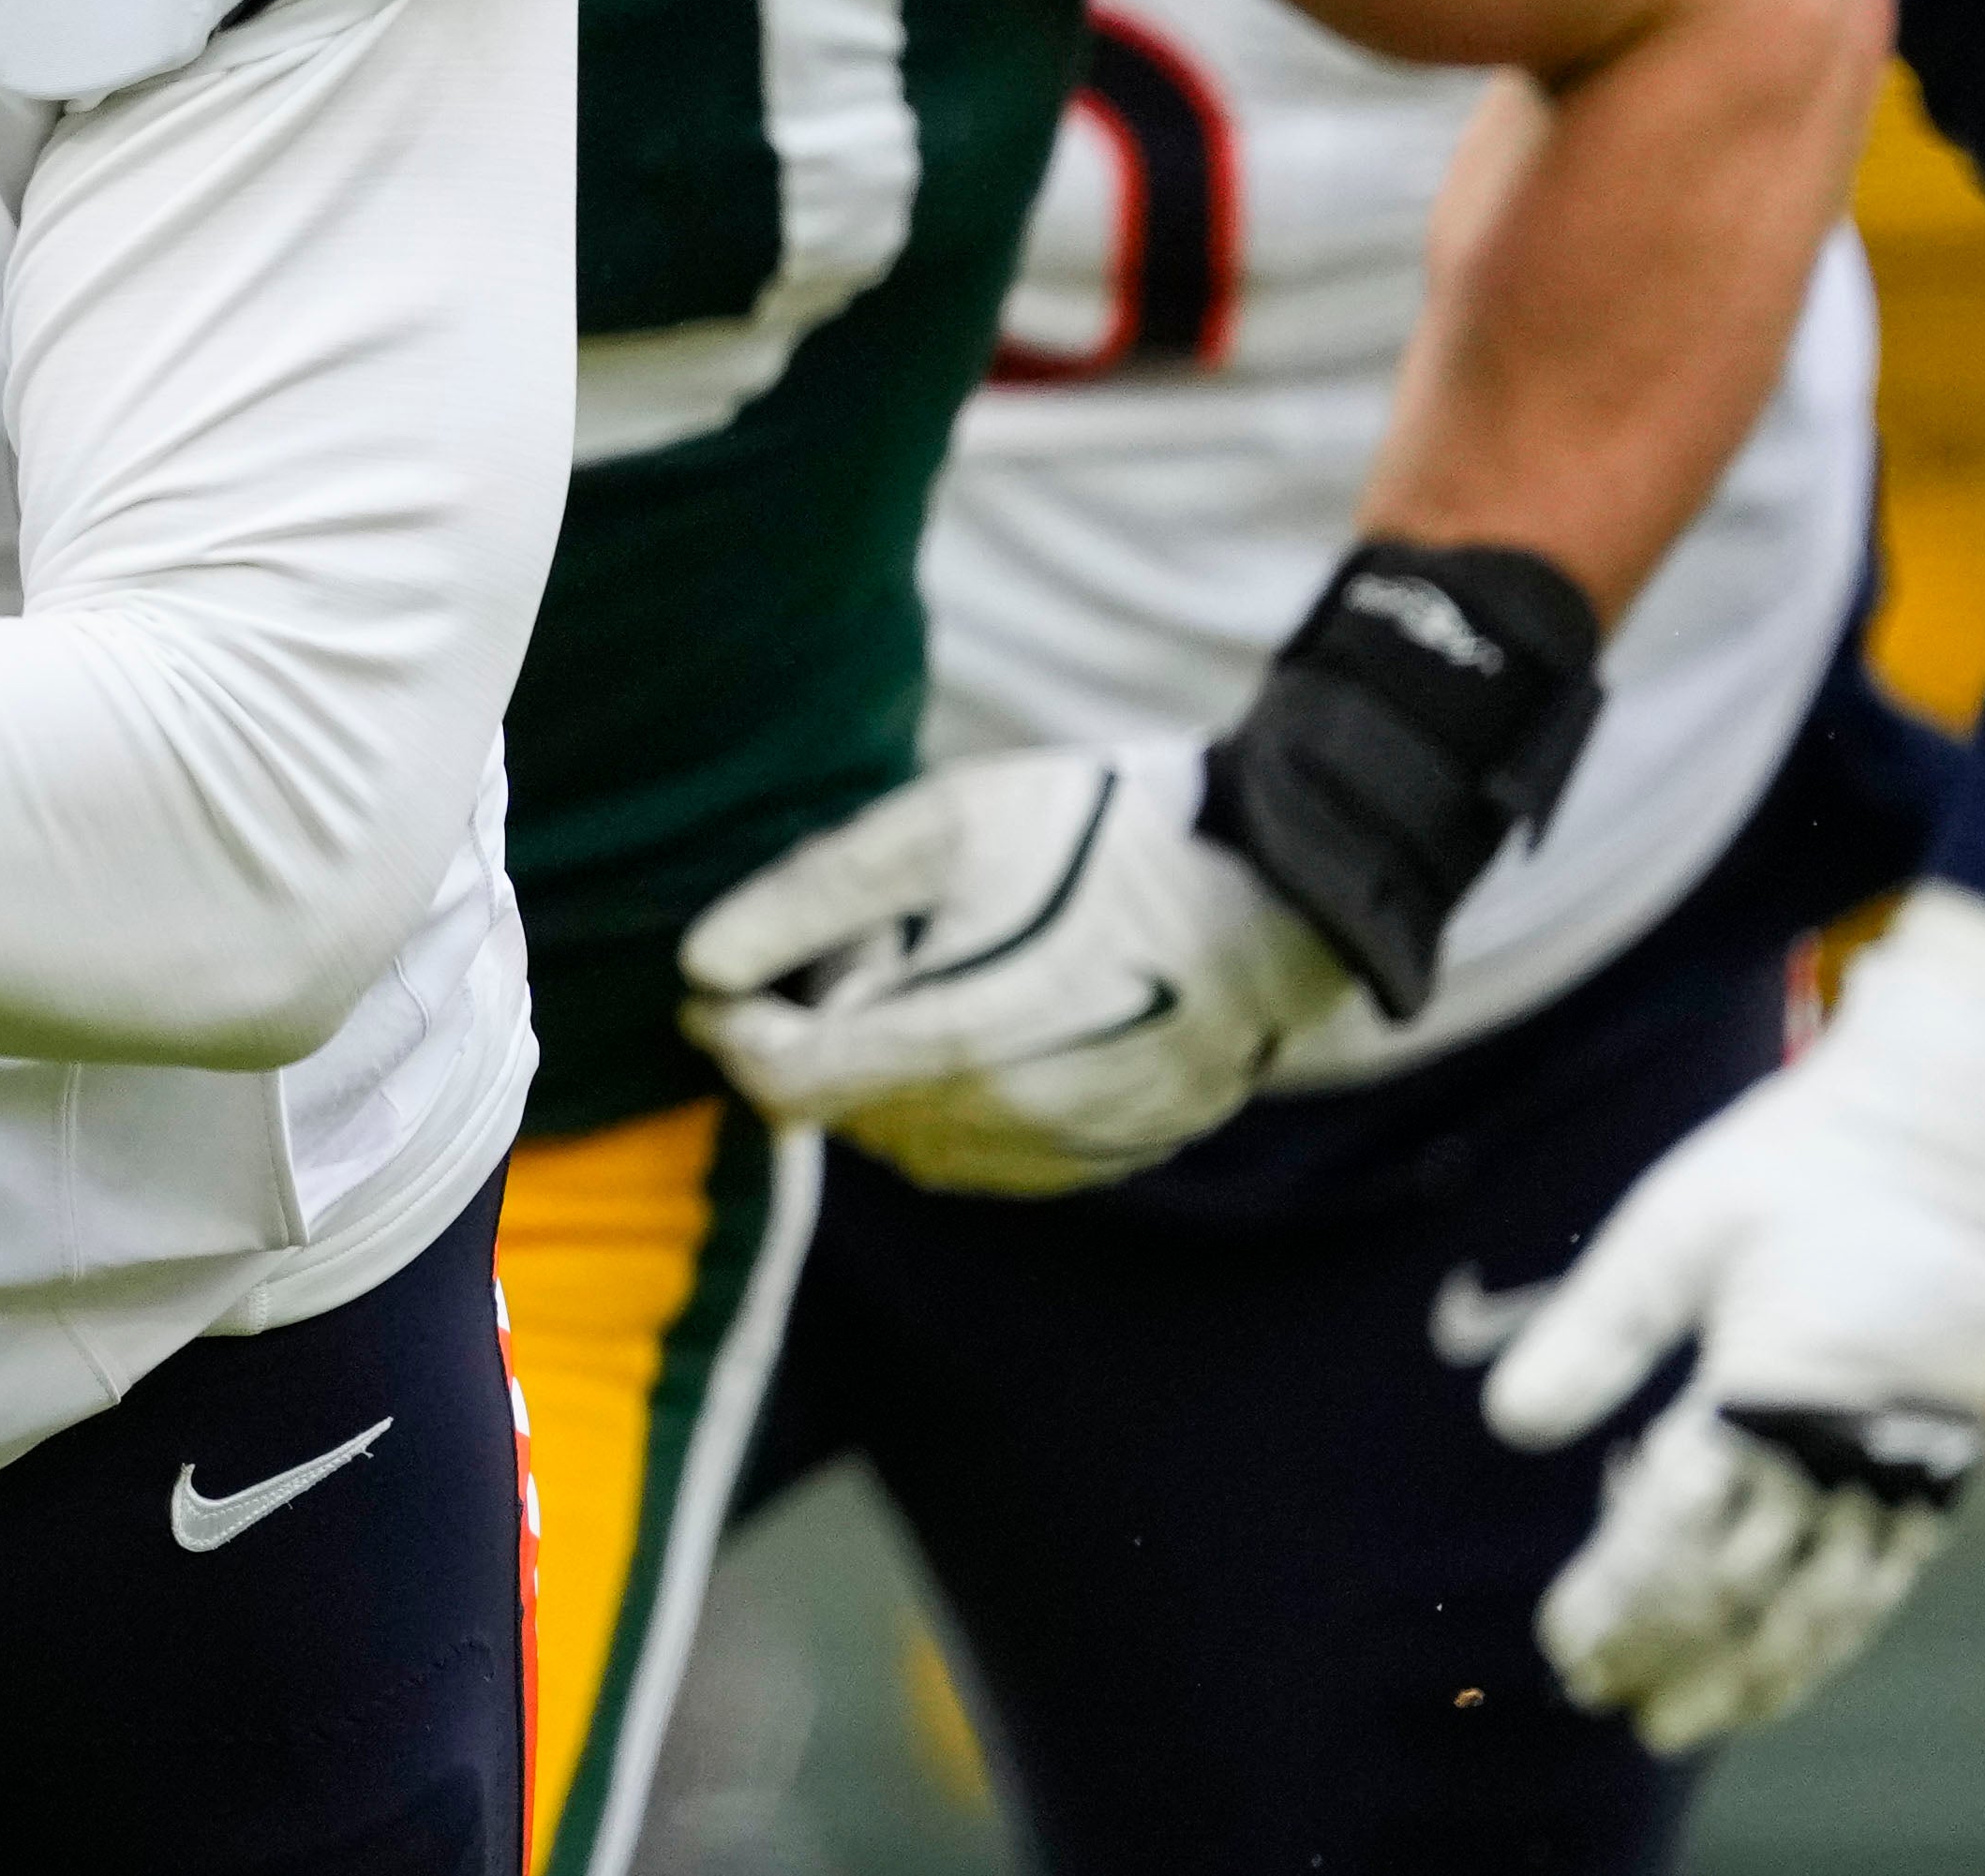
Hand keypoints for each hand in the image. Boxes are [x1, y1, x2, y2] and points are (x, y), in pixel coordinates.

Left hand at [679, 746, 1355, 1193]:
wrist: (1282, 893)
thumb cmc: (1105, 837)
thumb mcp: (945, 825)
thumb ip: (809, 897)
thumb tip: (702, 963)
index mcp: (947, 1045)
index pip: (783, 1082)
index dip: (730, 1033)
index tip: (714, 983)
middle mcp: (996, 1124)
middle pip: (838, 1115)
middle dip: (802, 1047)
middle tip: (823, 961)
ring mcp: (1057, 1152)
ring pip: (906, 1144)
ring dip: (871, 1081)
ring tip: (904, 984)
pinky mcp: (1105, 1157)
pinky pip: (981, 1158)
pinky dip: (943, 1111)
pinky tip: (963, 1036)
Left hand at [1486, 883, 1984, 1750]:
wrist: (1960, 1133)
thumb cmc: (1800, 1167)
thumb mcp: (1671, 1228)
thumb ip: (1594, 1333)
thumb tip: (1507, 1427)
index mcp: (1772, 1391)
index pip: (1677, 1533)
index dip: (1618, 1600)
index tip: (1565, 1647)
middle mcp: (1850, 1447)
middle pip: (1745, 1586)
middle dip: (1670, 1650)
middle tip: (1604, 1700)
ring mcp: (1910, 1463)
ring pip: (1824, 1605)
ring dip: (1753, 1671)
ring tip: (1688, 1719)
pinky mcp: (1946, 1460)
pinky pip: (1885, 1578)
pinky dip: (1831, 1635)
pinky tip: (1791, 1663)